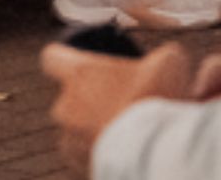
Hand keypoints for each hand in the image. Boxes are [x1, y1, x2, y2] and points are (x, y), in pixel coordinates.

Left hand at [44, 42, 193, 178]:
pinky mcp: (76, 165)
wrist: (152, 151)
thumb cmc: (156, 99)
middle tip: (119, 99)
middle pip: (67, 97)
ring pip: (75, 128)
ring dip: (94, 126)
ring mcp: (68, 139)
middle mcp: (65, 106)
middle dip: (90, 97)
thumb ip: (162, 55)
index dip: (63, 56)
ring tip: (125, 129)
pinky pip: (83, 154)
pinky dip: (99, 150)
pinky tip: (123, 149)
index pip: (52, 57)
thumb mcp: (169, 61)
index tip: (78, 60)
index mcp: (80, 74)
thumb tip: (165, 58)